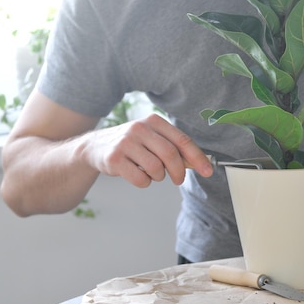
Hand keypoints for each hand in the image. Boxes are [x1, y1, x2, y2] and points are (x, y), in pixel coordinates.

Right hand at [83, 114, 213, 186]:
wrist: (96, 147)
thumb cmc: (131, 145)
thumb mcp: (152, 138)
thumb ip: (174, 147)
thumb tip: (200, 163)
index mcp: (154, 121)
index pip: (182, 140)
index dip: (197, 157)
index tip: (207, 171)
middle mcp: (140, 128)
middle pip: (170, 155)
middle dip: (179, 172)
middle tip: (178, 180)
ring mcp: (126, 143)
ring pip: (156, 168)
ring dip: (158, 177)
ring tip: (151, 173)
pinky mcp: (115, 159)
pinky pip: (140, 179)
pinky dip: (144, 182)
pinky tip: (138, 175)